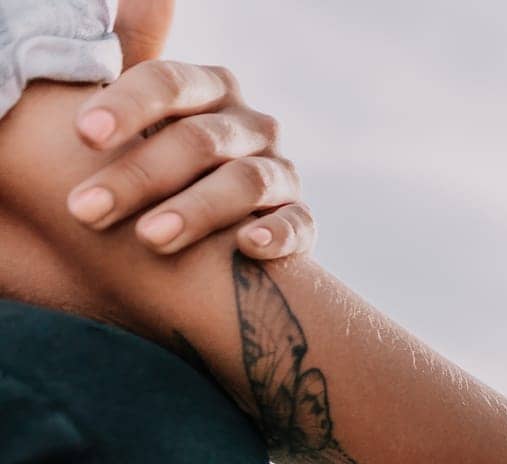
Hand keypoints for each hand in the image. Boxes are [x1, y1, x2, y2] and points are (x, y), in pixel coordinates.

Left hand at [65, 60, 313, 258]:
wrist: (198, 228)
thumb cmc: (156, 162)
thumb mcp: (137, 112)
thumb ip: (137, 51)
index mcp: (208, 88)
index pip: (169, 82)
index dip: (127, 106)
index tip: (83, 135)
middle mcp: (250, 124)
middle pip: (199, 140)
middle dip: (139, 175)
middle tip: (86, 210)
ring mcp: (278, 173)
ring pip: (246, 182)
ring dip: (197, 210)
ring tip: (150, 238)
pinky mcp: (299, 220)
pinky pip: (298, 223)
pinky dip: (276, 234)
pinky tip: (246, 246)